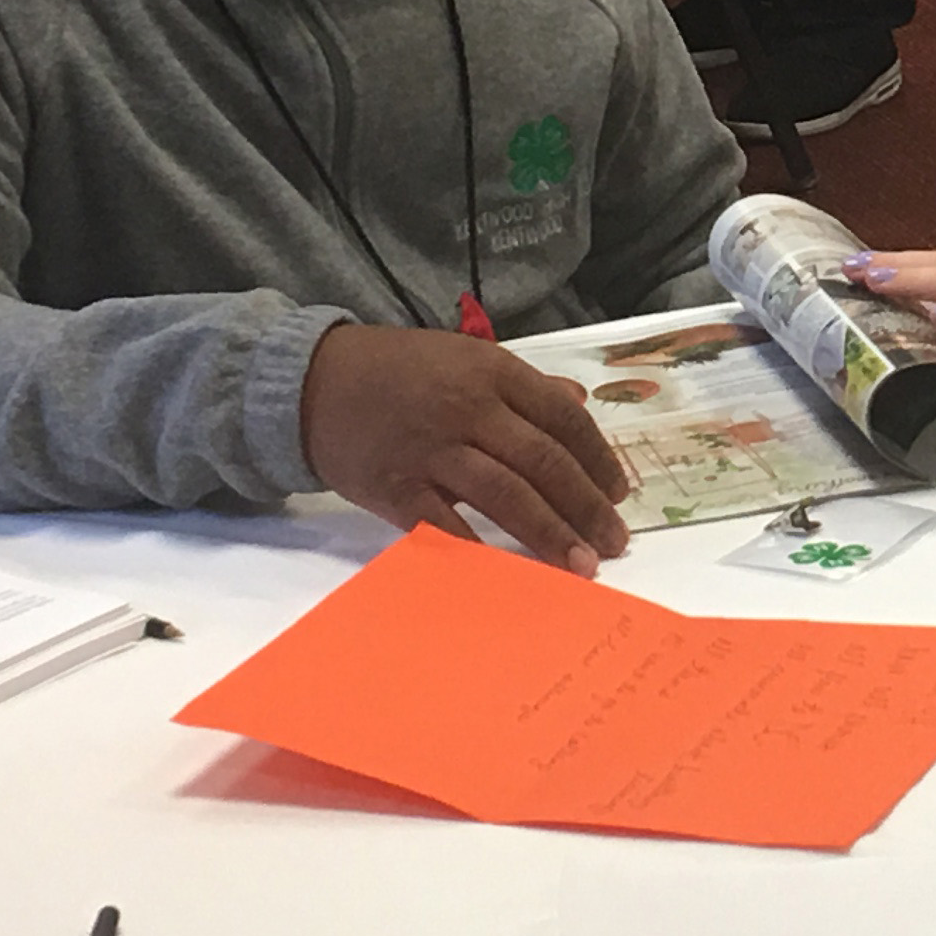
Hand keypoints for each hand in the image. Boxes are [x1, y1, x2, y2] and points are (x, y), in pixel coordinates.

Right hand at [298, 322, 630, 573]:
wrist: (315, 381)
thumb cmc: (401, 371)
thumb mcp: (468, 359)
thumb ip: (525, 386)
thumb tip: (579, 405)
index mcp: (494, 373)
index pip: (564, 421)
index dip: (599, 461)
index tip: (620, 494)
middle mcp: (470, 410)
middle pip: (544, 463)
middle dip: (586, 507)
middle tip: (614, 543)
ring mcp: (433, 450)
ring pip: (506, 496)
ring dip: (550, 534)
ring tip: (581, 565)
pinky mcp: (398, 487)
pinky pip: (447, 526)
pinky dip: (481, 552)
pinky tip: (512, 575)